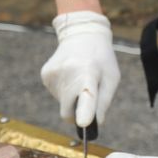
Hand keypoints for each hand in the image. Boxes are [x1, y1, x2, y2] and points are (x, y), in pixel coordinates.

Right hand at [41, 10, 119, 128]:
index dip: (84, 112)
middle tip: (89, 97)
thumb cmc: (101, 59)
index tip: (83, 123)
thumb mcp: (111, 78)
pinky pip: (57, 94)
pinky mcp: (45, 75)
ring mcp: (53, 74)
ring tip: (79, 78)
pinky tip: (70, 76)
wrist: (82, 34)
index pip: (86, 96)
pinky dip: (64, 91)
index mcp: (88, 72)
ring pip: (62, 103)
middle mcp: (68, 72)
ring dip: (71, 98)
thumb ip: (103, 102)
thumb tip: (96, 123)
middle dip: (77, 113)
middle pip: (68, 111)